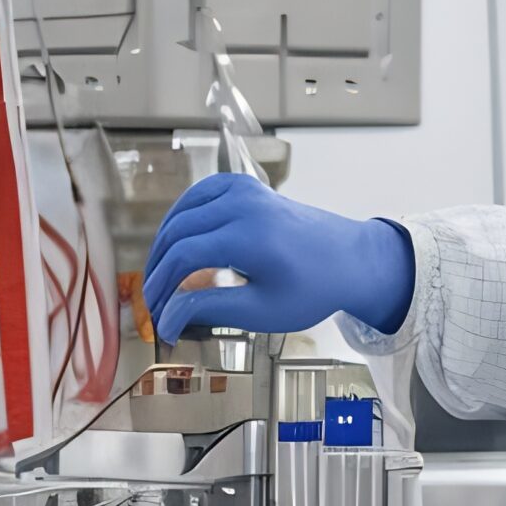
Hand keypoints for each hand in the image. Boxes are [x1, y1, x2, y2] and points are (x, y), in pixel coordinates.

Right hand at [142, 174, 413, 345]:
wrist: (350, 259)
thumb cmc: (313, 288)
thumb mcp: (262, 310)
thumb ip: (210, 309)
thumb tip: (167, 320)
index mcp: (249, 237)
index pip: (184, 256)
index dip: (161, 286)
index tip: (156, 315)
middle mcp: (243, 205)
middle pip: (178, 232)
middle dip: (159, 268)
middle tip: (155, 301)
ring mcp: (244, 190)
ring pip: (183, 210)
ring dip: (166, 242)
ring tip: (163, 277)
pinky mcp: (246, 185)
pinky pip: (199, 194)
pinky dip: (182, 216)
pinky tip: (178, 240)